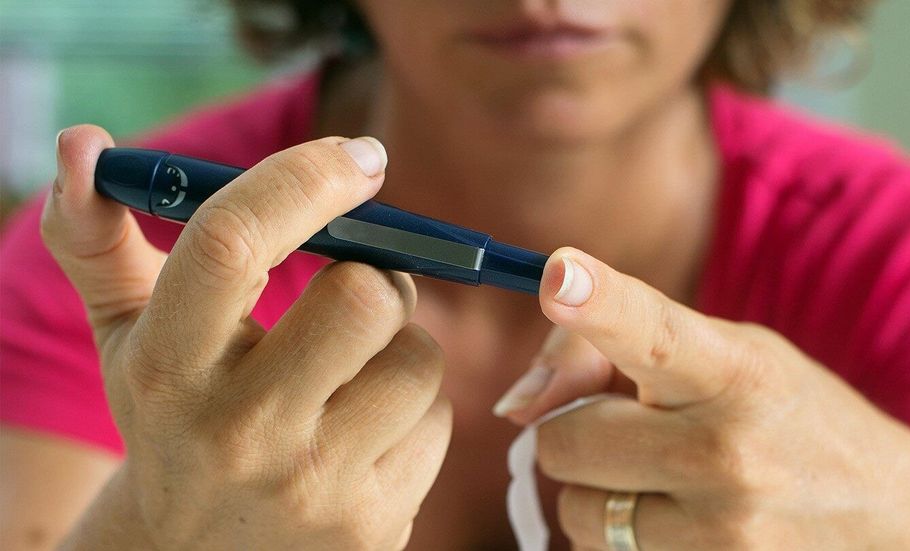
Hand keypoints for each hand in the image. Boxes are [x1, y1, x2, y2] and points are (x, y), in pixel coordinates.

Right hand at [41, 126, 451, 549]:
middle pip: (364, 296)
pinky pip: (438, 421)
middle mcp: (239, 430)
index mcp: (170, 367)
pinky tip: (367, 434)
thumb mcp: (131, 340)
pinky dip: (415, 411)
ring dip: (402, 348)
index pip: (231, 242)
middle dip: (381, 274)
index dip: (305, 180)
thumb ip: (99, 242)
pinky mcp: (371, 525)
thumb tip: (83, 144)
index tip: (359, 159)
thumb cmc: (175, 423)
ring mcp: (311, 485)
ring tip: (354, 375)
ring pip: (419, 358)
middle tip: (362, 284)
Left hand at [496, 247, 909, 548]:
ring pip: (575, 510)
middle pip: (563, 440)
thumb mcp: (727, 354)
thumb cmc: (786, 416)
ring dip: (600, 490)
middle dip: (579, 430)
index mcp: (735, 371)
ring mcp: (722, 533)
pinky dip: (626, 533)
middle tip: (631, 423)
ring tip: (667, 476)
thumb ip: (615, 349)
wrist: (891, 519)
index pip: (652, 330)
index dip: (599, 301)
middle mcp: (727, 453)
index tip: (557, 274)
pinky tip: (682, 519)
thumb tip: (515, 405)